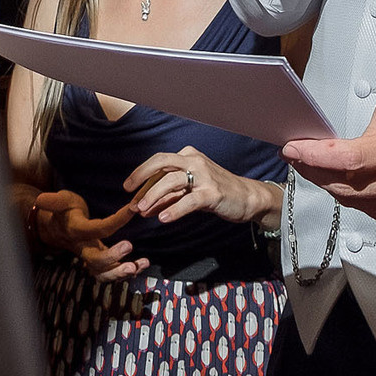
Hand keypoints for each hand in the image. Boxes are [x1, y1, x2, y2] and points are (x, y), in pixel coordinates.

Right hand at [30, 188, 144, 282]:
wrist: (57, 229)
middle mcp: (83, 248)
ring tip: (137, 266)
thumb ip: (54, 201)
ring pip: (102, 274)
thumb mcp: (61, 201)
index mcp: (77, 231)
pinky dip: (126, 273)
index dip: (117, 220)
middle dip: (112, 258)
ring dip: (119, 273)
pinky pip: (110, 274)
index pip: (98, 228)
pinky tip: (141, 265)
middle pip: (95, 260)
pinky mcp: (99, 262)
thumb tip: (40, 200)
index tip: (133, 208)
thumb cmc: (63, 212)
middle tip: (129, 245)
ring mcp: (91, 257)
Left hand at [124, 146, 280, 229]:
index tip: (128, 189)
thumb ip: (168, 197)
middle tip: (128, 192)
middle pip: (162, 162)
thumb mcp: (189, 191)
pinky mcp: (212, 193)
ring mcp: (204, 176)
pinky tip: (163, 218)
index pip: (159, 161)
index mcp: (188, 156)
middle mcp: (195, 161)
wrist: (247, 197)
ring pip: (173, 181)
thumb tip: (144, 207)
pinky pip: (189, 200)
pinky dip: (175, 209)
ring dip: (154, 195)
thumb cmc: (216, 192)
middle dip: (141, 175)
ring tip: (142, 210)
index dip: (141, 174)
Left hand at [280, 90, 375, 228]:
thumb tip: (338, 151)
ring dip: (331, 186)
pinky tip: (344, 182)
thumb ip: (367, 130)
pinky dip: (354, 197)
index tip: (294, 150)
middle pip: (349, 187)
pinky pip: (373, 212)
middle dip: (315, 172)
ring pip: (357, 203)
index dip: (316, 157)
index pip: (352, 159)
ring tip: (315, 168)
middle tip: (297, 157)